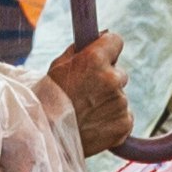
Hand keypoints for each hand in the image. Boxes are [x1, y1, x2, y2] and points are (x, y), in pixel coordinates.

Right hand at [39, 31, 131, 156]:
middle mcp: (112, 79)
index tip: (102, 57)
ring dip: (108, 103)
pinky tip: (95, 125)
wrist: (46, 136)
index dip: (108, 49)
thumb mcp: (58, 66)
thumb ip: (81, 49)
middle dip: (107, 81)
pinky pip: (125, 117)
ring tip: (86, 114)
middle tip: (86, 95)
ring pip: (120, 98)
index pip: (116, 41)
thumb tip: (101, 35)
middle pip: (119, 74)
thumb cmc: (47, 99)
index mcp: (95, 59)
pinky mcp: (124, 124)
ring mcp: (120, 103)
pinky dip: (113, 121)